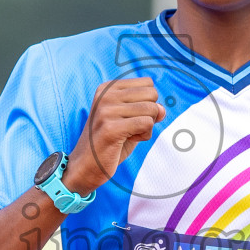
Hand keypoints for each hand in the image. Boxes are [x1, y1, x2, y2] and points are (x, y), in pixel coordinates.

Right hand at [66, 78, 165, 192]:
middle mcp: (105, 95)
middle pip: (152, 95)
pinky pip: (147, 124)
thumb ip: (148, 110)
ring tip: (127, 135)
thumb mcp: (131, 120)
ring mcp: (106, 110)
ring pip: (152, 110)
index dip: (147, 103)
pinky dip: (144, 136)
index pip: (148, 84)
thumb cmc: (111, 142)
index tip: (129, 117)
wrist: (87, 165)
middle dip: (149, 114)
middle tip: (130, 128)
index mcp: (108, 88)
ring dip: (146, 128)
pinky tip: (126, 140)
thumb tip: (163, 110)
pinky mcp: (111, 128)